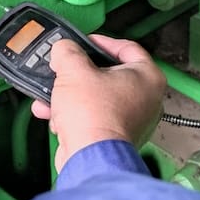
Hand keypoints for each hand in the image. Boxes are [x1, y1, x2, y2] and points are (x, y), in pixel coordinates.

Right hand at [30, 35, 166, 170]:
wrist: (88, 157)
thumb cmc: (94, 116)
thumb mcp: (73, 70)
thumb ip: (67, 51)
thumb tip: (64, 49)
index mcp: (148, 77)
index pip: (127, 47)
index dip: (101, 41)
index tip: (83, 42)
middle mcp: (146, 99)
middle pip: (108, 74)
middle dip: (78, 73)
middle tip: (65, 68)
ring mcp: (132, 120)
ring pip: (96, 97)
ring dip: (70, 95)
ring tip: (51, 93)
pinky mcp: (115, 137)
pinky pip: (93, 117)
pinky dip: (73, 115)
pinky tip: (54, 114)